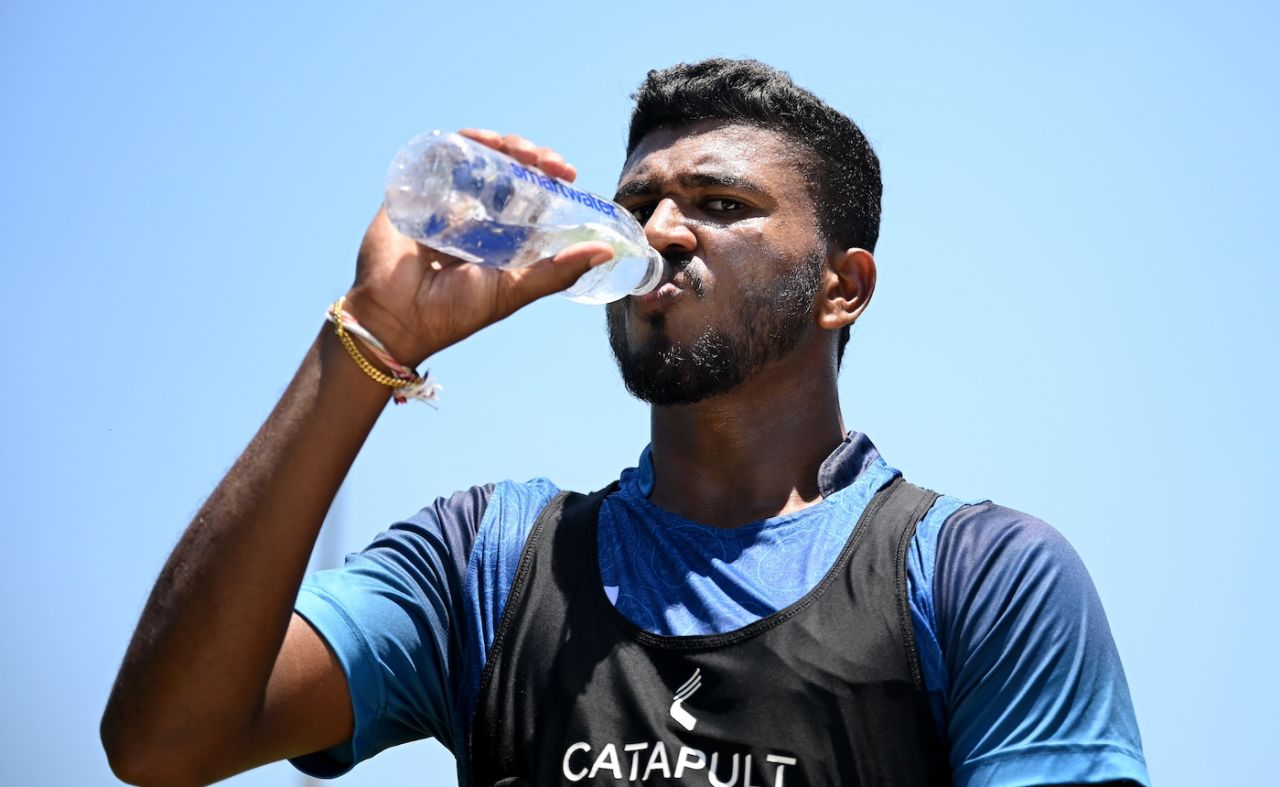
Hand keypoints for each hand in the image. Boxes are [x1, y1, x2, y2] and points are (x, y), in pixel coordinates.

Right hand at [342, 129, 615, 365]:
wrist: (395, 320)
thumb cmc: (453, 313)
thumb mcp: (514, 291)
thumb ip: (556, 273)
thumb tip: (606, 252)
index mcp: (498, 237)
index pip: (529, 194)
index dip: (549, 178)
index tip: (567, 172)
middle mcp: (473, 216)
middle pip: (505, 169)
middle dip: (529, 155)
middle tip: (548, 161)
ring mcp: (443, 202)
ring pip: (475, 157)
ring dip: (500, 145)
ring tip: (519, 150)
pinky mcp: (413, 193)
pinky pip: (437, 157)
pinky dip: (459, 143)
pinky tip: (478, 142)